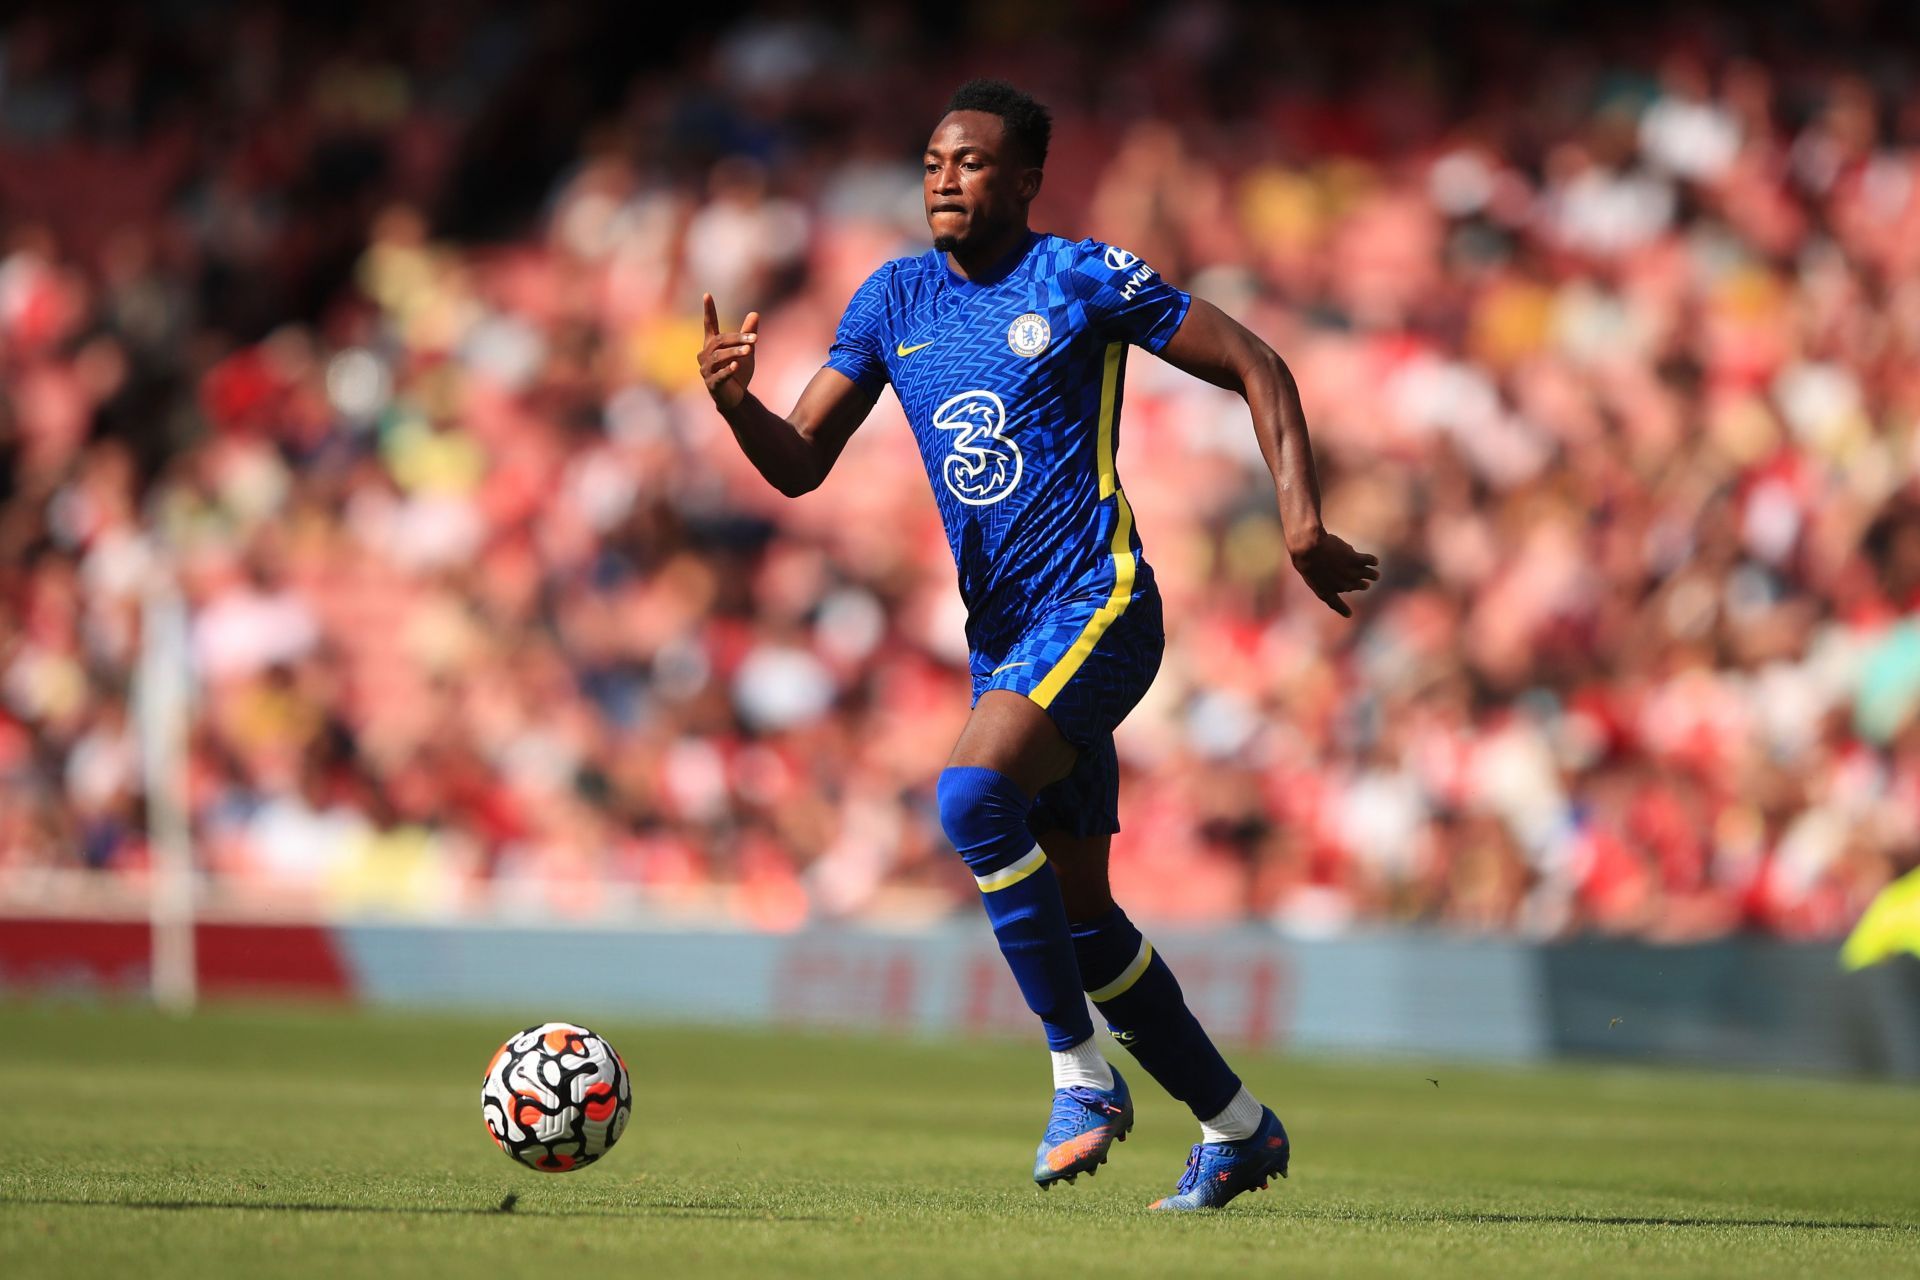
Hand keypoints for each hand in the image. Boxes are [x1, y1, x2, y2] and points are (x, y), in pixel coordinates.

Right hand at [698, 293, 758, 409]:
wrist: (736, 398)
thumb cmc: (739, 372)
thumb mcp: (746, 351)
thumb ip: (748, 333)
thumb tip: (755, 313)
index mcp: (712, 345)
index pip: (709, 325)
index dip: (709, 311)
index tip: (707, 295)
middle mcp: (705, 355)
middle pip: (719, 341)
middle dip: (737, 338)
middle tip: (755, 338)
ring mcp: (706, 370)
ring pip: (718, 357)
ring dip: (734, 353)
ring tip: (748, 351)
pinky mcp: (712, 384)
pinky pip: (719, 375)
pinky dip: (728, 370)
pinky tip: (736, 366)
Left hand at [1288, 528, 1378, 617]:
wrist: (1310, 550)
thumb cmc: (1305, 559)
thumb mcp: (1310, 572)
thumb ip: (1324, 576)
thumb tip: (1340, 568)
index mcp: (1326, 592)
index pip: (1335, 604)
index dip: (1342, 609)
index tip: (1349, 614)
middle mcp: (1342, 586)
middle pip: (1356, 587)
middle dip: (1362, 586)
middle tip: (1366, 584)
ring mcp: (1350, 573)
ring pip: (1367, 575)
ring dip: (1372, 575)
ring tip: (1376, 575)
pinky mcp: (1355, 560)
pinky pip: (1369, 561)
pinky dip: (1372, 561)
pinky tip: (1375, 561)